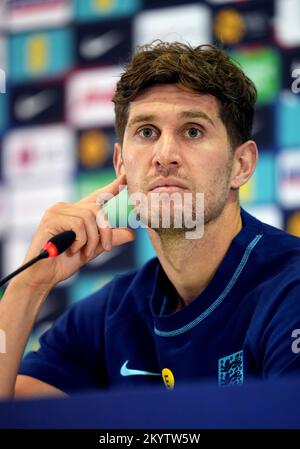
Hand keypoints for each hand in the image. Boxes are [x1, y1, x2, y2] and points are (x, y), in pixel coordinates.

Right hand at [15, 174, 134, 290]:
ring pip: (89, 217)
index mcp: (75, 213)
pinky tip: (72, 250)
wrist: (43, 277)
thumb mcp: (92, 250)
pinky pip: (78, 225)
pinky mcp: (52, 219)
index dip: (112, 187)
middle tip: (105, 248)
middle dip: (106, 231)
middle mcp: (65, 207)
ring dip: (93, 239)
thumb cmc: (63, 263)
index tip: (125, 177)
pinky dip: (81, 241)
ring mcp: (57, 211)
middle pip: (97, 209)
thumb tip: (132, 234)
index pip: (96, 197)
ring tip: (85, 253)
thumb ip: (109, 239)